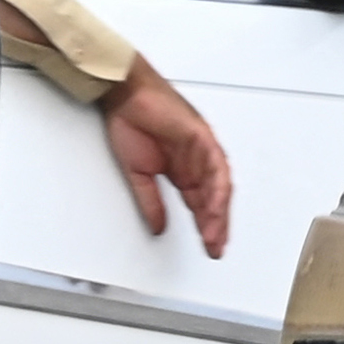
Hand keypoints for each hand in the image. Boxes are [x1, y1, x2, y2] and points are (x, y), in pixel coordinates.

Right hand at [98, 61, 233, 257]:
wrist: (125, 94)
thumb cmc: (131, 123)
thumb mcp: (138, 173)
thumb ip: (150, 201)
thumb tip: (158, 227)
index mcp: (184, 170)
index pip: (201, 204)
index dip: (206, 226)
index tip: (208, 247)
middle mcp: (197, 162)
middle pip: (214, 198)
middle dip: (216, 225)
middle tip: (215, 248)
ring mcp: (203, 149)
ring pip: (218, 185)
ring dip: (218, 211)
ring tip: (215, 234)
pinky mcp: (202, 136)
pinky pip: (215, 165)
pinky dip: (216, 185)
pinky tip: (215, 205)